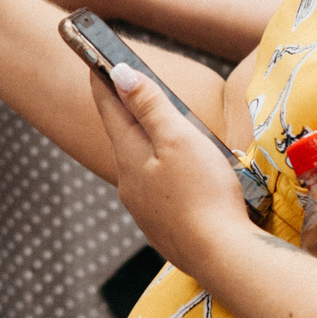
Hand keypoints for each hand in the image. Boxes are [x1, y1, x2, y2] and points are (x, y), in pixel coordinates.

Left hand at [90, 63, 255, 267]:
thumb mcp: (179, 139)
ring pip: (141, 166)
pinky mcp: (164, 227)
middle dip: (126, 112)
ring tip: (159, 127)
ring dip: (146, 143)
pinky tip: (180, 175)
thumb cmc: (203, 194)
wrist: (221, 258)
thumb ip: (150, 107)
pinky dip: (163, 172)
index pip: (111, 110)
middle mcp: (129, 184)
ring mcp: (145, 209)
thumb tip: (120, 74)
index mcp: (129, 157)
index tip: (95, 59)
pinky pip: (158, 190)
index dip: (105, 82)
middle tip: (126, 87)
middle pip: (124, 138)